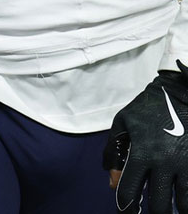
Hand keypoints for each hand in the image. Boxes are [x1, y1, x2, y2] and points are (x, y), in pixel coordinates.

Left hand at [106, 66, 187, 213]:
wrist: (183, 92)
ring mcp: (186, 164)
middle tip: (154, 213)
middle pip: (160, 204)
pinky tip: (185, 201)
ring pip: (184, 202)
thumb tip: (113, 184)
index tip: (127, 212)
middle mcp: (165, 163)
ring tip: (175, 211)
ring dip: (179, 210)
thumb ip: (115, 153)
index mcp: (142, 153)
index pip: (130, 190)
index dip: (126, 207)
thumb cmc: (149, 108)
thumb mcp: (123, 124)